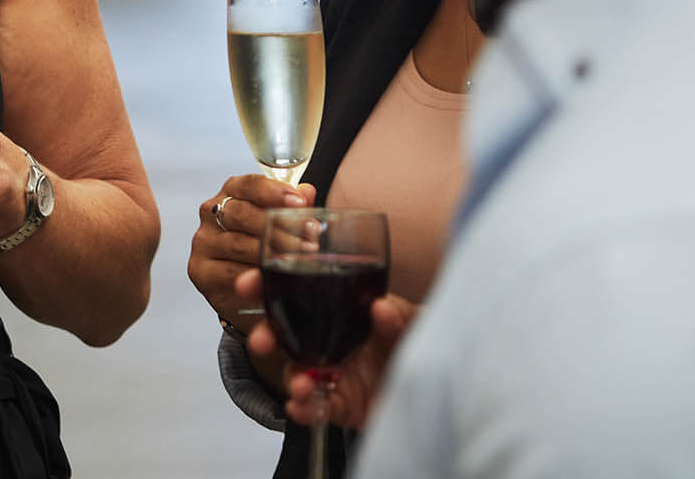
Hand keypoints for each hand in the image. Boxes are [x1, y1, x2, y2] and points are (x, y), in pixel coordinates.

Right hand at [186, 174, 313, 327]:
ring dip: (270, 252)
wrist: (251, 296)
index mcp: (232, 195)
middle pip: (241, 213)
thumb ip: (293, 209)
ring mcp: (204, 241)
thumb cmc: (265, 253)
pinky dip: (253, 275)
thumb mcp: (284, 229)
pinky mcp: (201, 269)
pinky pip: (229, 271)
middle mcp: (212, 213)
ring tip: (297, 259)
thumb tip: (307, 192)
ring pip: (237, 243)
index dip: (274, 192)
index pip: (249, 185)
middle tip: (308, 238)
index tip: (299, 202)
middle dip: (278, 226)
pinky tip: (270, 277)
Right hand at [236, 268, 417, 430]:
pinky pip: (315, 408)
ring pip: (296, 373)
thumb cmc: (427, 344)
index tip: (247, 286)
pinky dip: (304, 409)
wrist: (446, 389)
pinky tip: (302, 407)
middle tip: (262, 342)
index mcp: (342, 311)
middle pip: (285, 334)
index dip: (268, 287)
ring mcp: (333, 374)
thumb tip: (380, 307)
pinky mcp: (341, 406)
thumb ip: (400, 315)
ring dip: (291, 378)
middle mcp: (331, 340)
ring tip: (300, 386)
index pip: (297, 293)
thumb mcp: (418, 322)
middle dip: (266, 336)